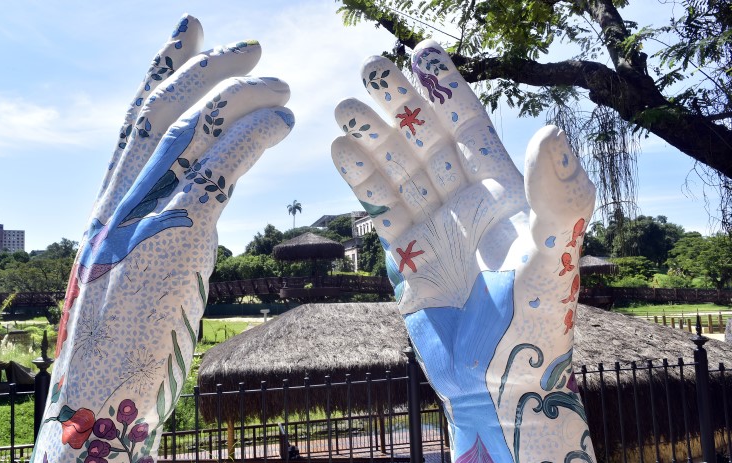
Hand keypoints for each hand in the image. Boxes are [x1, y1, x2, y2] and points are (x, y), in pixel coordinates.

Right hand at [34, 15, 292, 462]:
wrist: (102, 384)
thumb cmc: (122, 334)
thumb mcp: (135, 266)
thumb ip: (157, 223)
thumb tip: (192, 198)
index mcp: (112, 202)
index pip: (138, 118)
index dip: (165, 68)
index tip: (190, 30)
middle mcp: (123, 197)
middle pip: (164, 111)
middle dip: (207, 69)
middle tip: (251, 44)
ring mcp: (146, 214)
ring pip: (193, 132)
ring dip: (242, 98)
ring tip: (282, 85)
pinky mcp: (177, 237)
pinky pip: (217, 170)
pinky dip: (252, 137)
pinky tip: (282, 121)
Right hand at [332, 41, 594, 461]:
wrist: (496, 383)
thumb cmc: (535, 325)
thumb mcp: (552, 258)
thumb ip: (558, 197)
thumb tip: (552, 131)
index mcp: (504, 192)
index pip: (470, 127)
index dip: (447, 89)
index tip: (422, 53)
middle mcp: (465, 202)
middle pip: (426, 138)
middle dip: (400, 103)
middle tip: (371, 66)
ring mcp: (432, 227)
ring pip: (398, 168)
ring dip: (373, 136)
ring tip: (345, 106)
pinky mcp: (404, 255)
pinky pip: (379, 207)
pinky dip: (360, 180)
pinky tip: (340, 150)